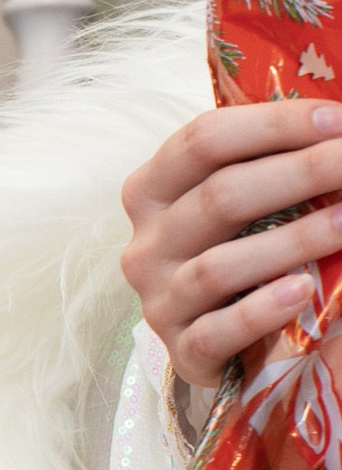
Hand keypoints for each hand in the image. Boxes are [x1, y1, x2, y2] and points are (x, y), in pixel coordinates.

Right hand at [121, 99, 341, 390]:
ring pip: (219, 266)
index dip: (273, 125)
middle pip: (219, 196)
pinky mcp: (182, 349)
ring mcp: (159, 300)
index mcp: (152, 190)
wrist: (214, 335)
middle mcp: (147, 244)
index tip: (337, 120)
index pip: (204, 140)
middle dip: (301, 173)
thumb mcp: (233, 200)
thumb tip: (331, 127)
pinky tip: (304, 290)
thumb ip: (263, 164)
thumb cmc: (232, 249)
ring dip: (294, 241)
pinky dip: (262, 310)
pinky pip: (218, 331)